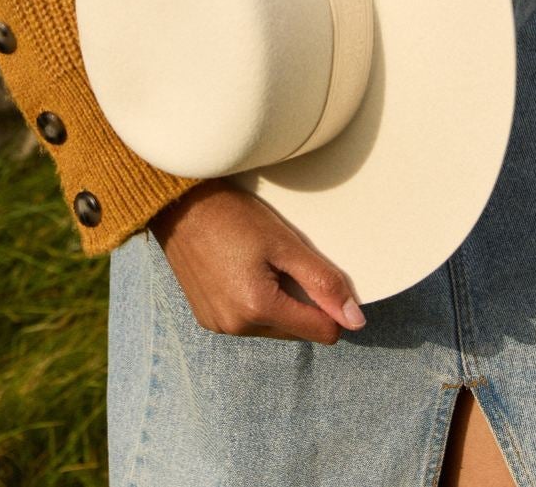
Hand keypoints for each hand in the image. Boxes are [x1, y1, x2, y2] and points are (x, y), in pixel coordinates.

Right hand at [147, 178, 367, 344]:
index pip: (321, 331)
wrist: (179, 203)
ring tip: (259, 261)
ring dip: (276, 301)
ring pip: (271, 326)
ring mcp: (218, 325)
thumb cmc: (233, 215)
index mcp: (258, 309)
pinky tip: (241, 269)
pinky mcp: (206, 318)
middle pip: (296, 330)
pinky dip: (253, 301)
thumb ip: (323, 282)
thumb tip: (356, 321)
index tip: (318, 274)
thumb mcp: (284, 243)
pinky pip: (246, 321)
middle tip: (282, 260)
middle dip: (299, 300)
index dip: (330, 305)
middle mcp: (236, 327)